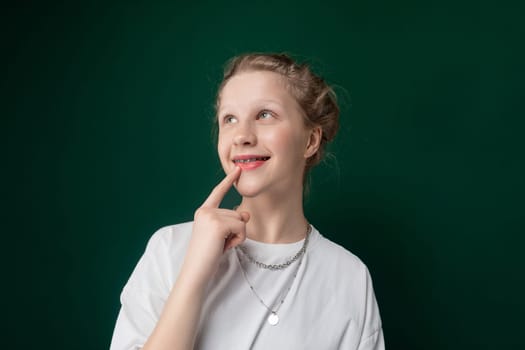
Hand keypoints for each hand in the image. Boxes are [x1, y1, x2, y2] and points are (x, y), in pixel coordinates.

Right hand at [181, 167, 249, 284]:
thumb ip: (232, 221)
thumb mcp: (221, 235)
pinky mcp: (218, 224)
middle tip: (220, 244)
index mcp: (203, 211)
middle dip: (235, 231)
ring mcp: (211, 216)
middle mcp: (205, 211)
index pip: (218, 193)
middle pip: (236, 213)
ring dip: (237, 236)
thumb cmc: (207, 256)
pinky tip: (225, 247)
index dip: (228, 181)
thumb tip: (246, 213)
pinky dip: (238, 239)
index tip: (237, 169)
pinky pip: (242, 227)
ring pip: (241, 220)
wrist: (196, 271)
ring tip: (221, 246)